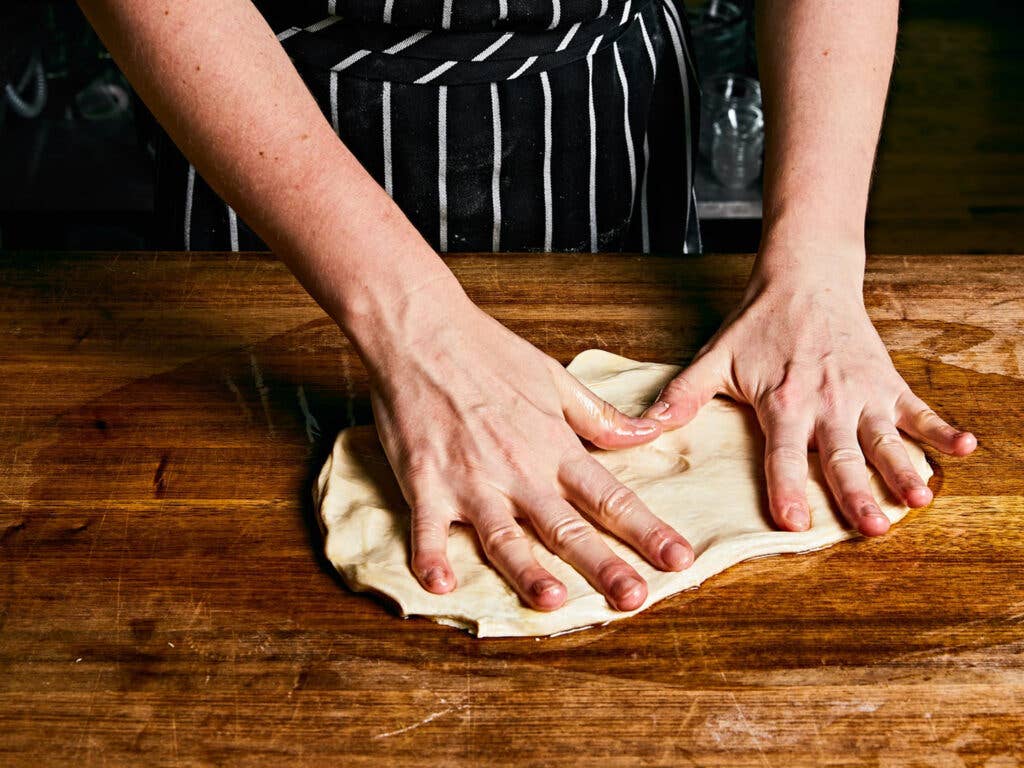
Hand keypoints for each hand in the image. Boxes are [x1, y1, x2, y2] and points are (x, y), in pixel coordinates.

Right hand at [357, 279, 694, 611]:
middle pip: (567, 527)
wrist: (421, 330)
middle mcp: (518, 469)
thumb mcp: (554, 378)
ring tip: (553, 600)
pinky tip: (440, 587)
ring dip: (526, 570)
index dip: (648, 531)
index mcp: (553, 446)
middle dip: (604, 565)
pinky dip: (430, 556)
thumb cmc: (486, 350)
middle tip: (634, 598)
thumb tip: (649, 433)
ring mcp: (469, 479)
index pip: (611, 496)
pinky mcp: (424, 482)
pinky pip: (426, 529)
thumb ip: (599, 417)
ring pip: (503, 536)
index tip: (678, 560)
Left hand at [641, 249, 976, 535]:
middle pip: (841, 455)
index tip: (792, 522)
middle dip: (856, 492)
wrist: (804, 278)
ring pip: (884, 438)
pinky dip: (942, 429)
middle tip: (871, 527)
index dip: (786, 487)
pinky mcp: (886, 381)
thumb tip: (643, 430)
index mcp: (782, 401)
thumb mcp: (713, 358)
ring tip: (919, 498)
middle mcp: (825, 402)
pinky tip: (966, 449)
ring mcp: (861, 392)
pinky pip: (918, 409)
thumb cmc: (756, 325)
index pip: (782, 453)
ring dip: (904, 468)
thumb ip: (681, 396)